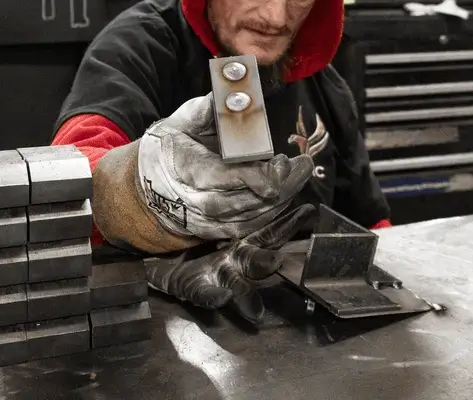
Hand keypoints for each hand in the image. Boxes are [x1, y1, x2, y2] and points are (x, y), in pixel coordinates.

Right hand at [136, 93, 313, 240]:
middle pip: (242, 201)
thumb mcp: (183, 121)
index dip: (252, 175)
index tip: (278, 161)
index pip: (220, 176)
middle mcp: (194, 199)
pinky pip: (247, 228)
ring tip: (298, 174)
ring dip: (280, 198)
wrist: (147, 185)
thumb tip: (232, 93)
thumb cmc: (171, 146)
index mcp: (185, 166)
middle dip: (278, 185)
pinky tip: (286, 193)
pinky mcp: (214, 231)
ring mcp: (204, 220)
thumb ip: (208, 109)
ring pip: (249, 217)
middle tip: (301, 165)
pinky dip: (270, 212)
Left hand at [145, 204, 315, 323]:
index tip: (308, 212)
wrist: (163, 253)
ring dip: (247, 295)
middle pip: (257, 261)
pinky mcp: (194, 289)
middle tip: (278, 261)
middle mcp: (235, 260)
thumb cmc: (195, 232)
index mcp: (244, 240)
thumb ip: (241, 195)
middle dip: (267, 262)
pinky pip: (204, 294)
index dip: (289, 223)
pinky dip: (212, 296)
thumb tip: (267, 168)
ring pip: (237, 287)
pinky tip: (220, 298)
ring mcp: (216, 277)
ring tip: (257, 304)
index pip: (271, 232)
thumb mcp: (219, 213)